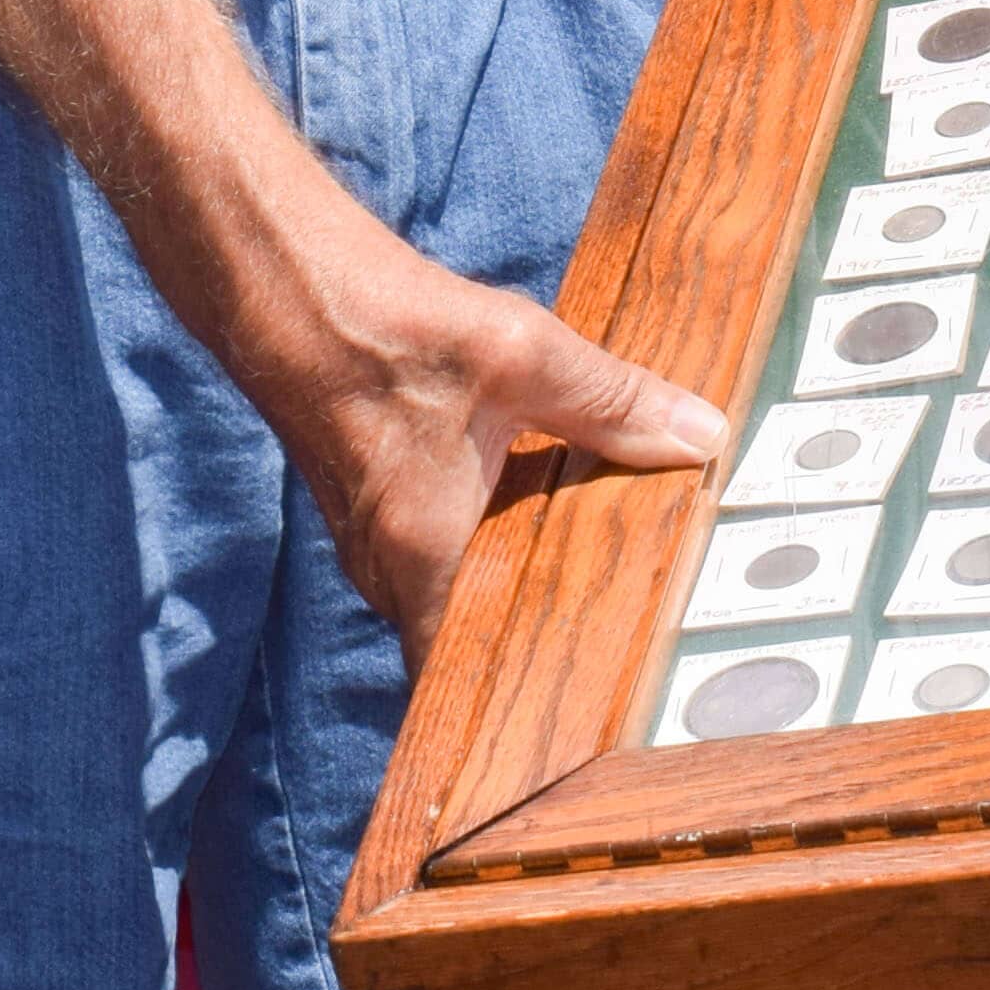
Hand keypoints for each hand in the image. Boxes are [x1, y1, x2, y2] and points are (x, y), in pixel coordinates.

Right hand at [263, 205, 728, 664]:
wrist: (290, 290)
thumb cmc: (389, 328)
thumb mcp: (526, 357)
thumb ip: (615, 402)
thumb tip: (699, 435)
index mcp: (426, 554)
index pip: (465, 679)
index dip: (520, 693)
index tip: (578, 700)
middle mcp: (386, 569)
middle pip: (467, 635)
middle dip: (532, 621)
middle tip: (607, 614)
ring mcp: (368, 545)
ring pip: (448, 590)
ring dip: (503, 572)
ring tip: (575, 550)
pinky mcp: (365, 512)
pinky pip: (429, 554)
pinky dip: (474, 536)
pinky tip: (519, 494)